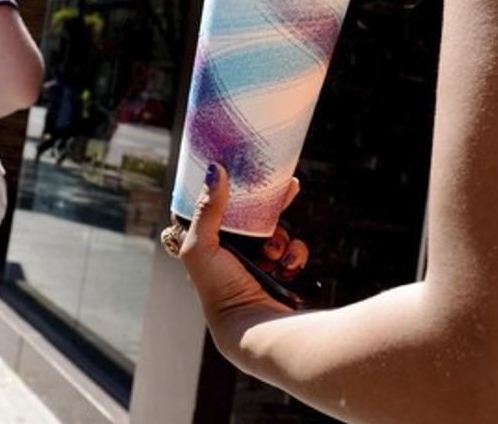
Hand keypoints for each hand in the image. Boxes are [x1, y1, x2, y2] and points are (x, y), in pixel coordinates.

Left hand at [167, 163, 299, 357]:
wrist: (254, 328)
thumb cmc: (218, 290)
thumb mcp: (202, 246)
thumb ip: (207, 209)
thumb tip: (216, 169)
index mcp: (213, 246)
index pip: (226, 210)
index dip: (241, 192)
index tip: (255, 173)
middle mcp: (236, 255)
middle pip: (258, 218)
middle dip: (274, 205)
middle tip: (289, 188)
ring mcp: (262, 266)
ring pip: (280, 234)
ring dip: (282, 239)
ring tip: (275, 254)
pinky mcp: (284, 275)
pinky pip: (295, 253)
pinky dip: (295, 256)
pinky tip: (288, 267)